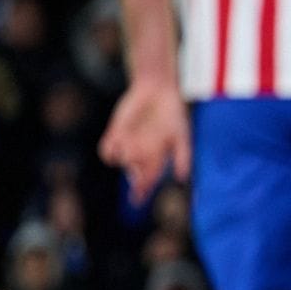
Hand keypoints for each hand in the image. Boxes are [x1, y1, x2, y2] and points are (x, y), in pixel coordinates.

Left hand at [99, 78, 190, 203]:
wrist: (158, 90)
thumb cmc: (174, 114)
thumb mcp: (182, 136)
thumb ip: (183, 157)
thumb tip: (182, 179)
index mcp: (157, 158)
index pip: (148, 181)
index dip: (142, 192)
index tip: (138, 199)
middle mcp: (141, 154)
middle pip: (134, 176)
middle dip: (135, 181)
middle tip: (139, 179)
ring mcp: (127, 144)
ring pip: (122, 163)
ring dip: (127, 159)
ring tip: (136, 144)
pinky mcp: (115, 134)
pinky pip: (107, 152)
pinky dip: (112, 151)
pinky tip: (121, 140)